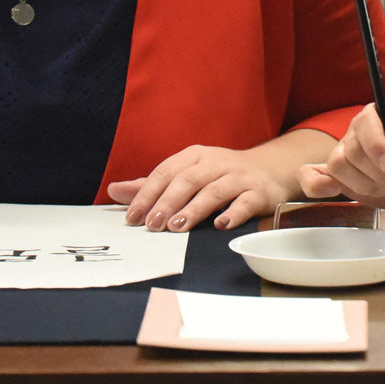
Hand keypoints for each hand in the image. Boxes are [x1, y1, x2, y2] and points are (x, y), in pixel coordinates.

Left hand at [108, 138, 314, 231]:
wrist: (271, 169)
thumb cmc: (221, 174)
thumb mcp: (187, 174)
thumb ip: (152, 185)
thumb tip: (114, 191)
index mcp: (195, 156)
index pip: (166, 172)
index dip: (147, 193)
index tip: (132, 217)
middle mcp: (216, 163)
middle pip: (188, 180)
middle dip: (168, 203)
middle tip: (152, 225)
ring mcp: (238, 177)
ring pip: (214, 191)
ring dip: (194, 209)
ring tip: (177, 227)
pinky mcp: (258, 193)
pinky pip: (245, 202)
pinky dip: (232, 213)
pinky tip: (220, 225)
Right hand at [298, 101, 384, 208]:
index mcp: (378, 114)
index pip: (365, 124)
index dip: (376, 146)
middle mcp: (357, 132)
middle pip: (351, 151)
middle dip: (377, 173)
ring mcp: (347, 154)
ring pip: (338, 167)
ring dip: (364, 184)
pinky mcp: (343, 177)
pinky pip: (315, 177)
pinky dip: (315, 185)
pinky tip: (330, 190)